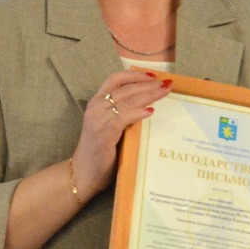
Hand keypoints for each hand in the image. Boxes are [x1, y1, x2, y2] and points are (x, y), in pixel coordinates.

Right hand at [71, 69, 171, 197]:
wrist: (82, 173)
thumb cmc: (100, 152)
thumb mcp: (111, 127)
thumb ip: (123, 114)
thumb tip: (148, 105)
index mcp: (96, 102)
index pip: (115, 79)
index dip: (134, 75)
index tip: (152, 75)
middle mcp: (96, 107)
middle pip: (125, 88)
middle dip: (148, 84)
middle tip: (167, 83)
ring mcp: (98, 119)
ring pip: (127, 100)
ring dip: (148, 94)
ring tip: (164, 92)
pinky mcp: (103, 133)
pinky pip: (124, 117)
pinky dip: (138, 112)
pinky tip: (151, 111)